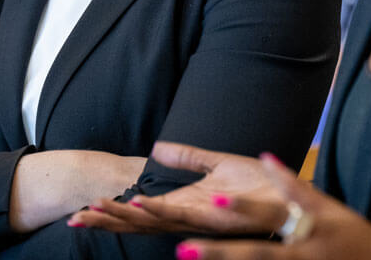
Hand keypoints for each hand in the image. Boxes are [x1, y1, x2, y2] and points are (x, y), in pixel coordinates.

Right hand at [68, 141, 287, 234]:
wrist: (293, 195)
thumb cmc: (260, 184)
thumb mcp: (217, 165)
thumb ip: (188, 157)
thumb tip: (156, 148)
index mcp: (184, 205)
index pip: (140, 212)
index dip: (112, 211)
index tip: (81, 208)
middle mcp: (188, 217)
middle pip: (139, 222)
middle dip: (108, 220)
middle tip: (76, 218)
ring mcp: (201, 219)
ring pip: (156, 221)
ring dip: (127, 216)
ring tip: (100, 209)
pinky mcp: (218, 214)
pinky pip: (185, 214)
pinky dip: (161, 209)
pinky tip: (140, 203)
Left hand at [173, 153, 370, 259]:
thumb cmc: (351, 233)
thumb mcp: (328, 205)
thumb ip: (294, 185)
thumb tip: (266, 158)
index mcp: (310, 225)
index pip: (273, 213)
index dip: (246, 209)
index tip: (216, 200)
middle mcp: (303, 251)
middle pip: (256, 254)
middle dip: (220, 252)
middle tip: (185, 248)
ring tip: (190, 258)